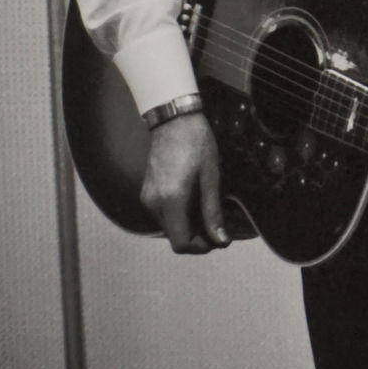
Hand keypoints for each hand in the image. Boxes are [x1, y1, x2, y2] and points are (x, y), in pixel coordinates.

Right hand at [139, 113, 230, 252]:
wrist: (174, 120)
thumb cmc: (197, 144)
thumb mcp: (211, 177)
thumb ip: (213, 211)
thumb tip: (221, 240)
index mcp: (171, 202)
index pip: (180, 243)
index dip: (201, 248)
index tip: (218, 239)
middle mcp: (154, 204)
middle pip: (174, 237)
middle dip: (197, 238)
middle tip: (219, 225)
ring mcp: (147, 198)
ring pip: (169, 227)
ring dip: (188, 226)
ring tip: (209, 211)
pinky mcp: (147, 192)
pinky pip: (163, 214)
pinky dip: (179, 216)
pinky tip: (195, 201)